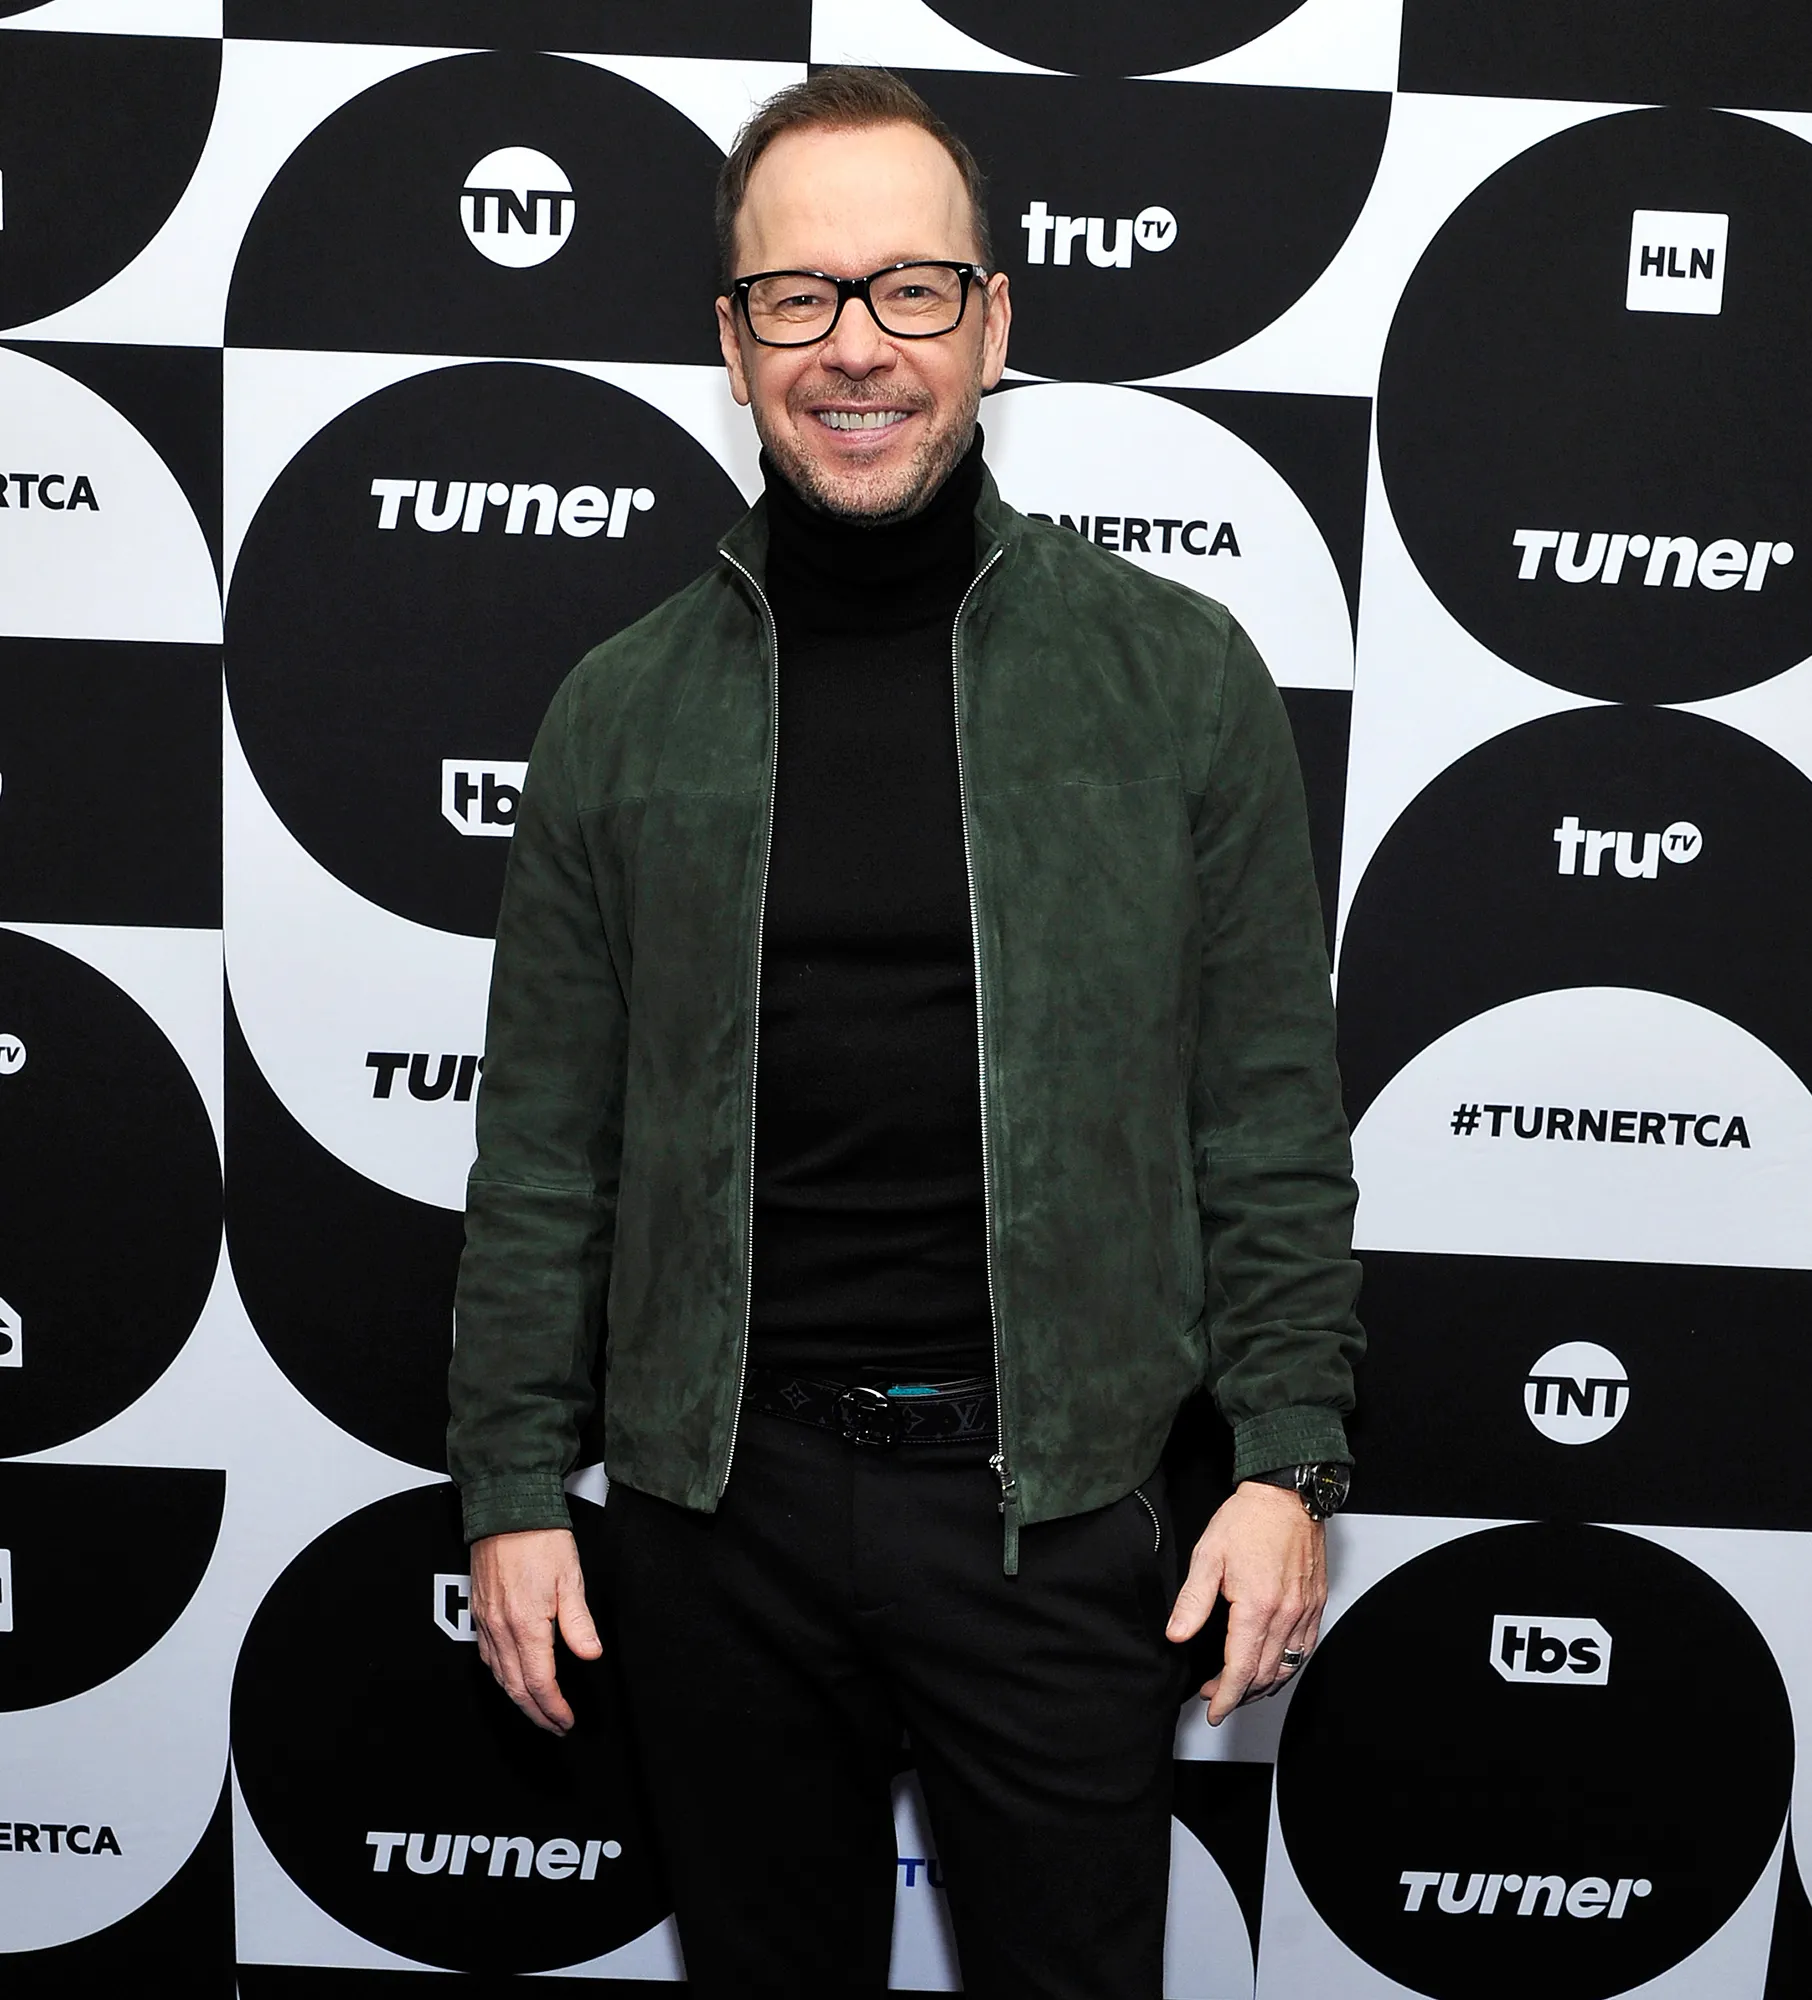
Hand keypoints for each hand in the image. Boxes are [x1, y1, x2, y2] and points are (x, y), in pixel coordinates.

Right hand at [470, 1527, 601, 1734]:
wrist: (507, 1508)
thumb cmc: (541, 1538)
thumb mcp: (570, 1578)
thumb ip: (578, 1622)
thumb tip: (590, 1654)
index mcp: (526, 1624)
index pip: (539, 1682)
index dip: (554, 1708)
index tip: (566, 1721)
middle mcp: (501, 1628)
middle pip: (515, 1687)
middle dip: (536, 1713)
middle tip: (555, 1726)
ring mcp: (486, 1621)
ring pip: (498, 1675)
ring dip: (518, 1699)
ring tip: (538, 1710)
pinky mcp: (479, 1611)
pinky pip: (487, 1656)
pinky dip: (501, 1676)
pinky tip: (512, 1677)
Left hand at [1165, 1481, 1325, 1723]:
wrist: (1286, 1496)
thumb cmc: (1248, 1520)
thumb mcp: (1208, 1555)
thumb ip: (1193, 1600)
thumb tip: (1177, 1634)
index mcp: (1258, 1607)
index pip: (1240, 1669)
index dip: (1225, 1696)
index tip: (1213, 1708)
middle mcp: (1287, 1615)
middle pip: (1264, 1675)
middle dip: (1238, 1693)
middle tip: (1216, 1695)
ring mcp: (1305, 1611)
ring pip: (1287, 1667)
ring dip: (1262, 1685)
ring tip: (1239, 1686)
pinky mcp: (1316, 1604)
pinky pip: (1304, 1649)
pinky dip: (1286, 1666)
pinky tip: (1271, 1665)